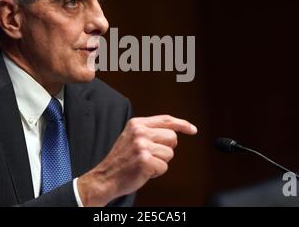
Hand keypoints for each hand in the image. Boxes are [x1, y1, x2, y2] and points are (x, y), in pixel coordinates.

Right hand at [77, 115, 197, 205]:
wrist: (105, 177)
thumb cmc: (121, 160)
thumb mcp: (132, 137)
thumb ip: (149, 131)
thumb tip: (174, 133)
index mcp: (137, 124)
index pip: (166, 120)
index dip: (182, 124)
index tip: (192, 129)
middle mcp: (139, 132)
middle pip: (172, 138)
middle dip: (167, 149)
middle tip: (151, 155)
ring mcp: (142, 146)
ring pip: (170, 154)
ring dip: (160, 162)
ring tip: (145, 163)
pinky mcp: (145, 161)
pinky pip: (164, 167)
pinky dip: (156, 172)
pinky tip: (143, 171)